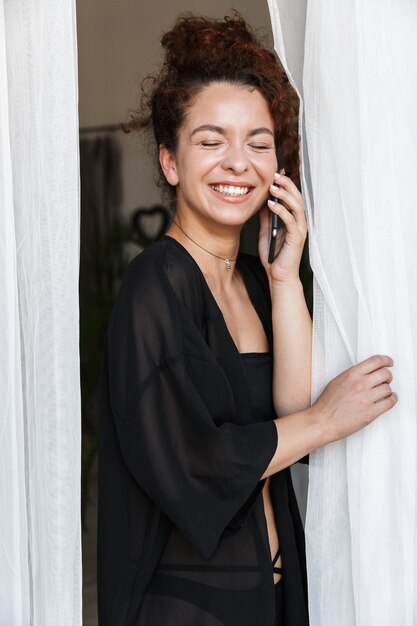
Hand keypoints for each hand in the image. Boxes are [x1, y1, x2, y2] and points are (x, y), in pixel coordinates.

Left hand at [258, 169, 306, 283]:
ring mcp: (300, 230)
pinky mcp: (297, 239)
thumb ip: (265, 217)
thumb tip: (262, 201)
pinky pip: (291, 221)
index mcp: (293, 220)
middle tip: (276, 174)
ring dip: (285, 195)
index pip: (292, 197)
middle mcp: (299, 223)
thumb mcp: (265, 231)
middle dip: (287, 185)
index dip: (286, 184)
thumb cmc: (274, 257)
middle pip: (297, 198)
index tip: (277, 172)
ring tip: (274, 186)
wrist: (279, 277)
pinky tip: (272, 204)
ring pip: (297, 206)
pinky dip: (281, 211)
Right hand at [310, 355, 397, 443]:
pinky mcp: (370, 412)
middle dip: (388, 376)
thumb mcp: (337, 381)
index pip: (376, 361)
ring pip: (388, 388)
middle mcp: (360, 384)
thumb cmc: (327, 404)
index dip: (386, 360)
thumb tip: (367, 372)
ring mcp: (366, 398)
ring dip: (387, 390)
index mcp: (351, 374)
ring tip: (383, 392)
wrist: (322, 421)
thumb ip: (353, 375)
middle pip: (385, 373)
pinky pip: (390, 402)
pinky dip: (392, 400)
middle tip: (386, 379)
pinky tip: (388, 399)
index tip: (389, 362)